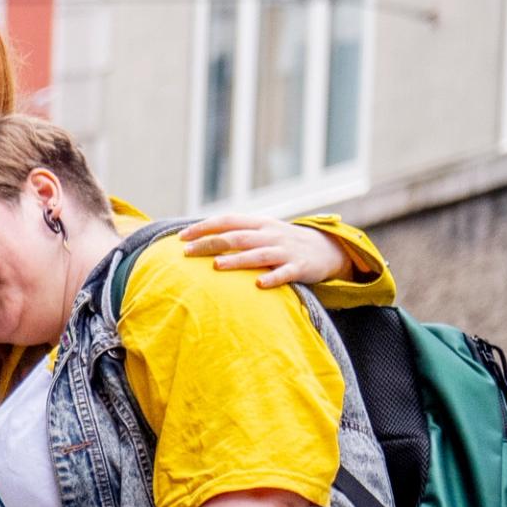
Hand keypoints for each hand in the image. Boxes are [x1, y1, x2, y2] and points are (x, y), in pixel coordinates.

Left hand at [180, 213, 360, 290]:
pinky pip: (285, 273)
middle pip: (237, 238)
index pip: (229, 221)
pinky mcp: (299, 267)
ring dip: (237, 260)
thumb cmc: (282, 243)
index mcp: (259, 224)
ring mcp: (285, 251)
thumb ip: (236, 234)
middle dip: (211, 244)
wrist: (326, 249)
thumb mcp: (262, 233)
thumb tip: (198, 241)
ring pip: (258, 255)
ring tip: (216, 266)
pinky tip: (258, 285)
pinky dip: (272, 278)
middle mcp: (270, 235)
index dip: (205, 227)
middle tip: (187, 253)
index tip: (181, 237)